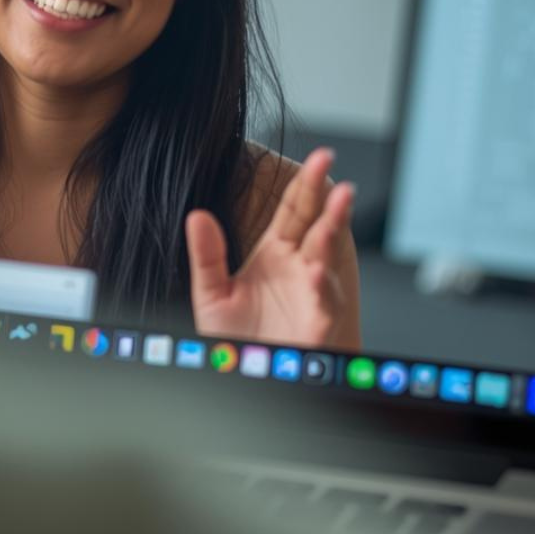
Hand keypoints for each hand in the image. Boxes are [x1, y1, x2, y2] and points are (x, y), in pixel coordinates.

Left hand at [186, 149, 358, 348]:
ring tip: (337, 206)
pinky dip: (321, 287)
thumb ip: (206, 255)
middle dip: (328, 196)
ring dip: (332, 231)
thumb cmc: (237, 340)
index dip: (306, 183)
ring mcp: (311, 295)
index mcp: (276, 254)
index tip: (320, 155)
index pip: (294, 210)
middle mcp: (299, 269)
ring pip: (326, 257)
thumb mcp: (211, 294)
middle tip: (330, 166)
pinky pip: (323, 303)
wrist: (246, 378)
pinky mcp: (316, 324)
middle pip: (317, 224)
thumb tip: (197, 215)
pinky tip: (315, 271)